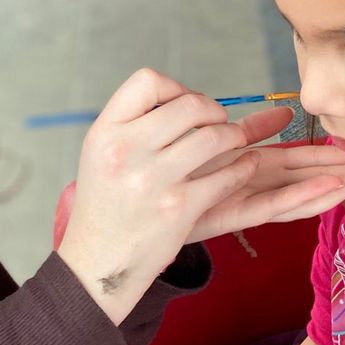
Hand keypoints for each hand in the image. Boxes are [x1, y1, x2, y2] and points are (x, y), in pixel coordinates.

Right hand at [57, 69, 266, 323]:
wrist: (98, 262)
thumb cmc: (106, 203)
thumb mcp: (103, 153)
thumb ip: (136, 123)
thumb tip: (191, 96)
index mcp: (106, 132)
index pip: (147, 81)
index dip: (174, 87)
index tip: (183, 104)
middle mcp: (127, 150)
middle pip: (190, 105)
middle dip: (214, 111)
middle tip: (218, 122)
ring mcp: (154, 180)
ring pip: (215, 137)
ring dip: (234, 136)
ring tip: (235, 141)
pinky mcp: (180, 208)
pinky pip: (228, 175)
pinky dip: (244, 167)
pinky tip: (245, 166)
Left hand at [186, 106, 344, 244]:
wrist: (135, 213)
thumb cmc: (171, 178)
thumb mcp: (217, 148)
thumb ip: (254, 132)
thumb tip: (287, 115)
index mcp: (258, 170)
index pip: (310, 161)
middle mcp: (259, 188)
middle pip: (316, 179)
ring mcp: (248, 202)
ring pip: (303, 195)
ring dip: (339, 186)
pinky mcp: (231, 215)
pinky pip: (273, 206)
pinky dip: (305, 197)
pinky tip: (332, 186)